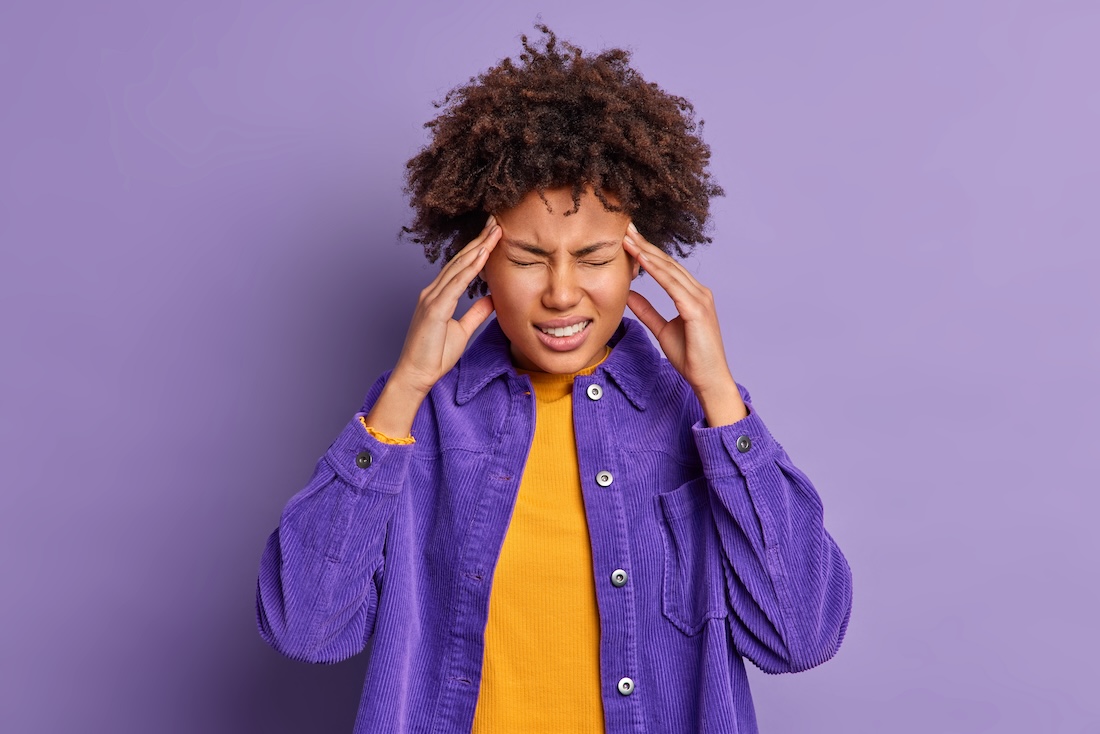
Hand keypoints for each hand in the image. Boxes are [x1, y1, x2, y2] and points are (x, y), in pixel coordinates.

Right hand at [392, 216, 501, 396]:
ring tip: (494, 231)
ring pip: (459, 266)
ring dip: (478, 247)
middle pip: (460, 260)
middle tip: (496, 221)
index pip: (461, 266)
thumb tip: (492, 299)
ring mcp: (431, 298)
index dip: (478, 249)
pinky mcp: (434, 309)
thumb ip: (475, 313)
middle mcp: (433, 291)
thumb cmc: (434, 356)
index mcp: (438, 295)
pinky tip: (483, 255)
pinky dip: (470, 268)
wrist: (416, 374)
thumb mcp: (462, 331)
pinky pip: (455, 284)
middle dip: (479, 239)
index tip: (493, 234)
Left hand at [622, 222, 747, 425]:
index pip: (666, 269)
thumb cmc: (691, 357)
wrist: (708, 379)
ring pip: (669, 270)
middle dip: (646, 245)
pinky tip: (641, 260)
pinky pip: (672, 285)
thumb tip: (629, 294)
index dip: (647, 253)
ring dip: (647, 253)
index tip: (629, 239)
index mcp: (692, 295)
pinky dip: (655, 271)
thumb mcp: (662, 330)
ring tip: (628, 238)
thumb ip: (647, 311)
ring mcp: (700, 299)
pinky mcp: (696, 309)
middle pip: (668, 263)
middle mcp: (699, 292)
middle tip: (626, 227)